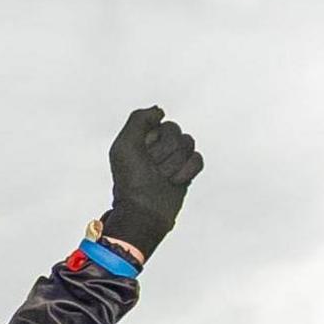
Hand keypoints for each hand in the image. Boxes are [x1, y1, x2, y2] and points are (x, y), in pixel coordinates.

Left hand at [98, 106, 202, 258]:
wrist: (143, 212)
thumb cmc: (131, 181)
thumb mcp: (125, 145)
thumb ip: (139, 119)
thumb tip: (160, 111)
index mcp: (143, 137)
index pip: (161, 124)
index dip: (152, 141)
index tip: (141, 156)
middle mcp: (159, 145)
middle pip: (176, 132)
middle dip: (164, 153)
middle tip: (152, 170)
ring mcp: (174, 158)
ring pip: (188, 144)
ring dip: (174, 164)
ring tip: (162, 178)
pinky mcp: (187, 172)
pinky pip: (198, 159)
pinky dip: (187, 171)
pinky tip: (174, 182)